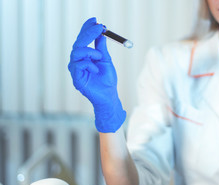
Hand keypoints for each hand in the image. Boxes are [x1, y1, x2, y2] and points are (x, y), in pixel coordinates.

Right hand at [68, 17, 125, 131]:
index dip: (87, 29)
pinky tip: (96, 70)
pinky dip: (89, 64)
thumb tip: (101, 33)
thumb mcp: (106, 60)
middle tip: (99, 28)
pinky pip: (78, 64)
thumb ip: (101, 48)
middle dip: (88, 33)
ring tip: (99, 57)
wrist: (109, 96)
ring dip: (90, 51)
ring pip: (76, 52)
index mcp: (85, 56)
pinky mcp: (76, 77)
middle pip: (78, 43)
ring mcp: (76, 69)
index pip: (83, 39)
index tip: (95, 20)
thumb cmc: (108, 80)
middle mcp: (78, 61)